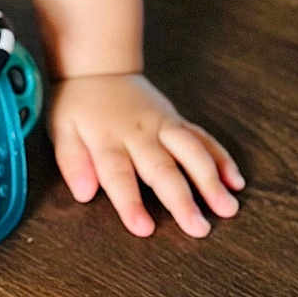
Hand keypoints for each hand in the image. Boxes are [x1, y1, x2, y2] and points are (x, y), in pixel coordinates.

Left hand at [48, 73, 244, 237]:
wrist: (99, 67)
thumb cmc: (78, 106)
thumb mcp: (61, 128)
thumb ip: (71, 159)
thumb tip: (83, 193)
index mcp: (106, 138)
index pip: (117, 174)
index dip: (130, 202)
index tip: (144, 229)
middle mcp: (138, 133)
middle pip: (161, 168)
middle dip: (181, 199)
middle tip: (199, 229)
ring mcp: (162, 125)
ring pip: (190, 151)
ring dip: (210, 180)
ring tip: (227, 208)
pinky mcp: (178, 121)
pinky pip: (203, 138)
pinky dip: (221, 158)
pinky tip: (235, 181)